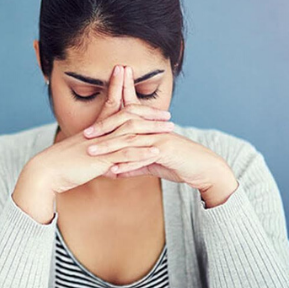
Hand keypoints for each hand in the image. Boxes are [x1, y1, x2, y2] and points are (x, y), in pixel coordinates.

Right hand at [27, 65, 174, 194]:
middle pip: (127, 116)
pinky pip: (124, 155)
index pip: (110, 105)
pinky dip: (141, 153)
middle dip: (148, 113)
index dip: (120, 90)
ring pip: (130, 133)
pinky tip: (157, 152)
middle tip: (166, 112)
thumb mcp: (77, 156)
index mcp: (93, 131)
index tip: (128, 76)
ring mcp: (100, 146)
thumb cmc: (58, 166)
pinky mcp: (100, 160)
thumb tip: (102, 159)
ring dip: (152, 130)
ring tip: (170, 128)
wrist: (44, 172)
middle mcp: (98, 134)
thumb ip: (92, 155)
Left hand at [83, 65, 235, 193]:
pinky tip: (113, 170)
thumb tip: (114, 170)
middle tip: (85, 133)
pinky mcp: (167, 150)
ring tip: (92, 151)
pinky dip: (127, 163)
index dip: (106, 119)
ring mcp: (160, 138)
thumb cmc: (179, 164)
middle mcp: (153, 128)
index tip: (88, 127)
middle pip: (124, 123)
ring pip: (130, 139)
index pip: (126, 117)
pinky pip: (143, 156)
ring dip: (109, 146)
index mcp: (149, 128)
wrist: (204, 169)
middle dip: (103, 127)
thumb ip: (133, 165)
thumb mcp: (152, 164)